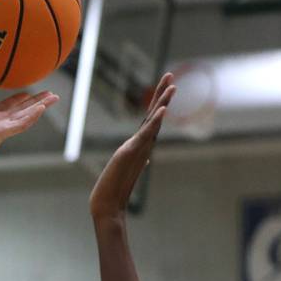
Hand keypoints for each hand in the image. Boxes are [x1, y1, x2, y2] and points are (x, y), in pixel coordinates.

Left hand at [0, 91, 58, 173]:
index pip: (7, 106)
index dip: (18, 99)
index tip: (28, 92)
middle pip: (22, 109)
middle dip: (36, 101)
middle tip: (52, 94)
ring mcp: (1, 128)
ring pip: (25, 114)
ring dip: (40, 105)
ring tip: (54, 98)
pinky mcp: (1, 133)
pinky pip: (19, 123)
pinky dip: (31, 116)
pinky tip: (42, 108)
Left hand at [89, 72, 175, 220]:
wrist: (108, 205)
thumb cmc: (114, 189)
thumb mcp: (125, 169)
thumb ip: (136, 161)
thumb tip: (145, 159)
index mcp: (140, 146)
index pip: (151, 120)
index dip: (158, 103)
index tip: (166, 87)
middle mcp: (143, 145)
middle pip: (155, 115)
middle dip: (162, 94)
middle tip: (170, 75)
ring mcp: (139, 148)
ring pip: (154, 122)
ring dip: (163, 103)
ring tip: (172, 87)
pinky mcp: (131, 152)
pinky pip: (146, 134)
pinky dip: (155, 122)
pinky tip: (163, 110)